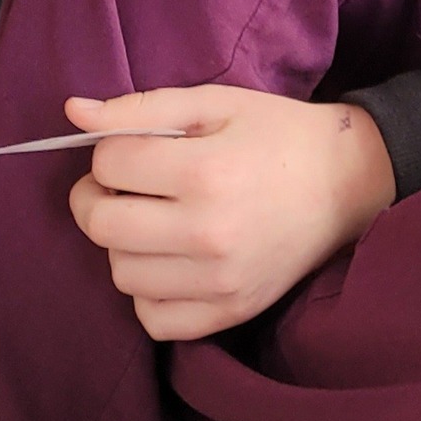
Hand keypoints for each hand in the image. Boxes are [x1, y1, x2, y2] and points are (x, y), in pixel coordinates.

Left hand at [66, 85, 398, 341]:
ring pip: (121, 273)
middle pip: (102, 225)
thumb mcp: (215, 102)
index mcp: (205, 171)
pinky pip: (152, 318)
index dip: (110, 151)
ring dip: (123, 243)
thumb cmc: (276, 133)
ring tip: (154, 219)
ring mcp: (219, 281)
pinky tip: (169, 260)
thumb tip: (73, 112)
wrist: (347, 183)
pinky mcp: (230, 312)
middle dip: (98, 197)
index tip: (136, 149)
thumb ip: (140, 108)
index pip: (109, 165)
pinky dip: (148, 291)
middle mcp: (208, 233)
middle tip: (125, 184)